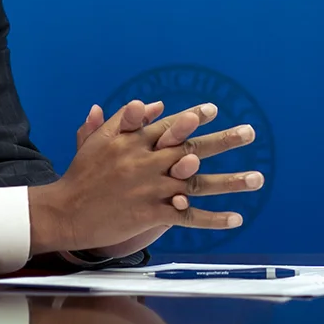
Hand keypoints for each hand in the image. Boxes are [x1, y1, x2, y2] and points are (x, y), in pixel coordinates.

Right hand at [30, 99, 262, 253]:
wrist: (65, 210)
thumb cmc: (81, 173)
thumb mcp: (97, 140)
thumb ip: (124, 120)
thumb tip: (151, 104)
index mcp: (132, 142)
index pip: (169, 125)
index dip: (192, 118)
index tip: (213, 110)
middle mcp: (145, 163)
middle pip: (191, 150)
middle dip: (222, 141)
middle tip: (250, 133)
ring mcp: (150, 189)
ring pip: (196, 184)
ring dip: (230, 181)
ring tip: (258, 178)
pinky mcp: (150, 215)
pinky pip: (187, 217)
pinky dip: (212, 219)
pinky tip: (236, 219)